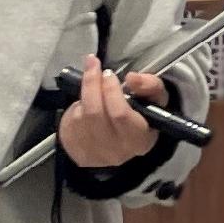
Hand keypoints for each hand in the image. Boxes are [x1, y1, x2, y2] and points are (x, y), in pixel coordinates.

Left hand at [56, 51, 168, 167]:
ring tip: (91, 88)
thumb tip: (132, 78)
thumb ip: (150, 85)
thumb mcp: (155, 101)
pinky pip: (68, 124)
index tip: (109, 73)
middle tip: (93, 68)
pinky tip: (84, 107)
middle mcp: (116, 151)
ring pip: (80, 116)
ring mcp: (94, 154)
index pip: (120, 114)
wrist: (121, 144)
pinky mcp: (76, 152)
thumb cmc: (140, 118)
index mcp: (140, 139)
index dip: (111, 91)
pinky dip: (74, 109)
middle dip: (92, 85)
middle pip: (95, 113)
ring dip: (83, 96)